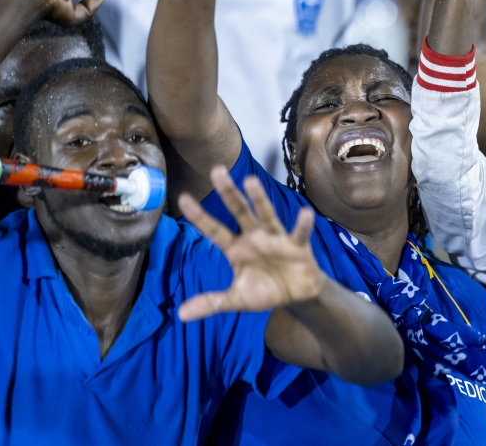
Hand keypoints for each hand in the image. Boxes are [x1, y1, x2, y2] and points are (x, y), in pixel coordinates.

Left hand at [177, 167, 322, 319]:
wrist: (296, 296)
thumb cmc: (264, 290)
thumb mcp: (236, 299)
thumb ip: (211, 302)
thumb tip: (181, 315)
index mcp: (236, 249)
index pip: (214, 230)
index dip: (200, 216)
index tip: (182, 198)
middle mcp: (254, 237)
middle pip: (239, 212)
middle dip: (228, 193)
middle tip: (216, 170)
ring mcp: (275, 239)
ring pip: (266, 216)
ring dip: (259, 200)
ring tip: (251, 182)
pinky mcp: (297, 246)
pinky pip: (298, 234)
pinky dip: (303, 225)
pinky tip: (305, 214)